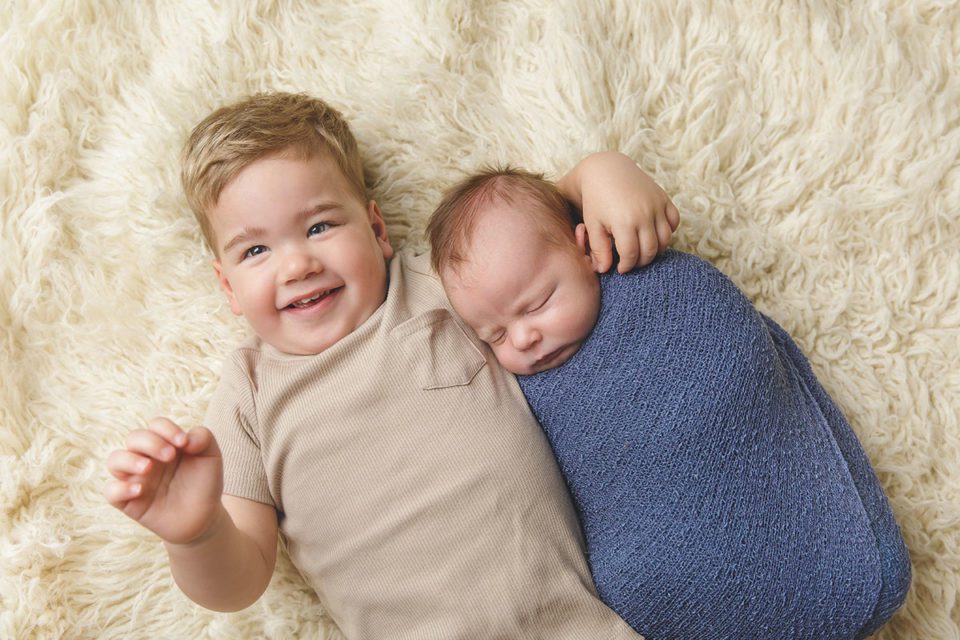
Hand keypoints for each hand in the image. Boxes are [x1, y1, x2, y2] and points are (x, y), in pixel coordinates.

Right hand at [104, 417, 223, 545]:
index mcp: (164, 443)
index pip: (155, 425)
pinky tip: (140, 490)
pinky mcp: (129, 501)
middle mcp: (146, 457)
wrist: (203, 517)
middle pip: (134, 438)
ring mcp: (135, 478)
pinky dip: (120, 488)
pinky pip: (111, 492)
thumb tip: (186, 438)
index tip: (184, 443)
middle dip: (151, 443)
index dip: (166, 429)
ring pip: (115, 460)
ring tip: (148, 468)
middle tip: (170, 456)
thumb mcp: (211, 456)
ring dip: (129, 460)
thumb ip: (204, 438)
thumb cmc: (204, 482)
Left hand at [560, 152, 679, 272]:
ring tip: (643, 251)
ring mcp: (656, 206)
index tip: (621, 269)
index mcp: (624, 222)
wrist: (606, 169)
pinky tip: (654, 234)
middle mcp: (644, 214)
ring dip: (656, 250)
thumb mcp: (593, 224)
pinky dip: (668, 231)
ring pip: (666, 239)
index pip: (631, 255)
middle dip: (641, 261)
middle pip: (650, 250)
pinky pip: (674, 221)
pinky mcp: (664, 198)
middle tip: (632, 262)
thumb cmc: (596, 199)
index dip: (627, 266)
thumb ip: (599, 249)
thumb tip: (604, 270)